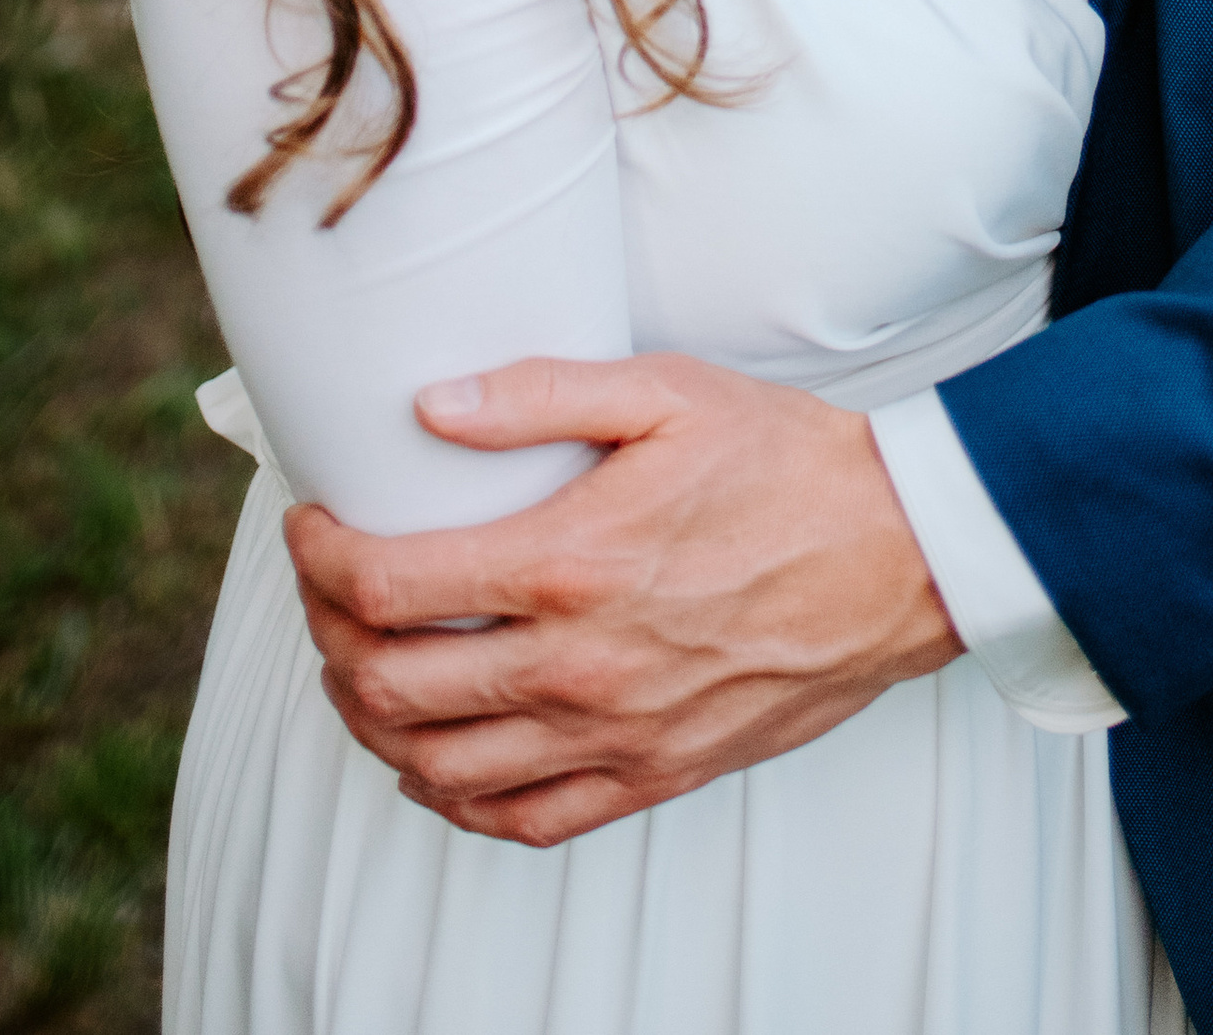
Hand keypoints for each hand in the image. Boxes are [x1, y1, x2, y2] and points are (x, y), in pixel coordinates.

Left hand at [285, 354, 958, 848]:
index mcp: (571, 561)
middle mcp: (579, 663)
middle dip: (329, 636)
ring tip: (364, 665)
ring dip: (374, 721)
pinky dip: (454, 798)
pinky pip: (521, 821)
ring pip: (438, 766)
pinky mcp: (653, 776)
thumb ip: (539, 392)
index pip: (390, 584)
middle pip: (392, 683)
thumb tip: (430, 405)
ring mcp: (615, 734)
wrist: (899, 553)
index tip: (313, 524)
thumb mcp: (666, 391)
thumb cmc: (787, 463)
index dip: (321, 558)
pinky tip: (438, 756)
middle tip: (328, 589)